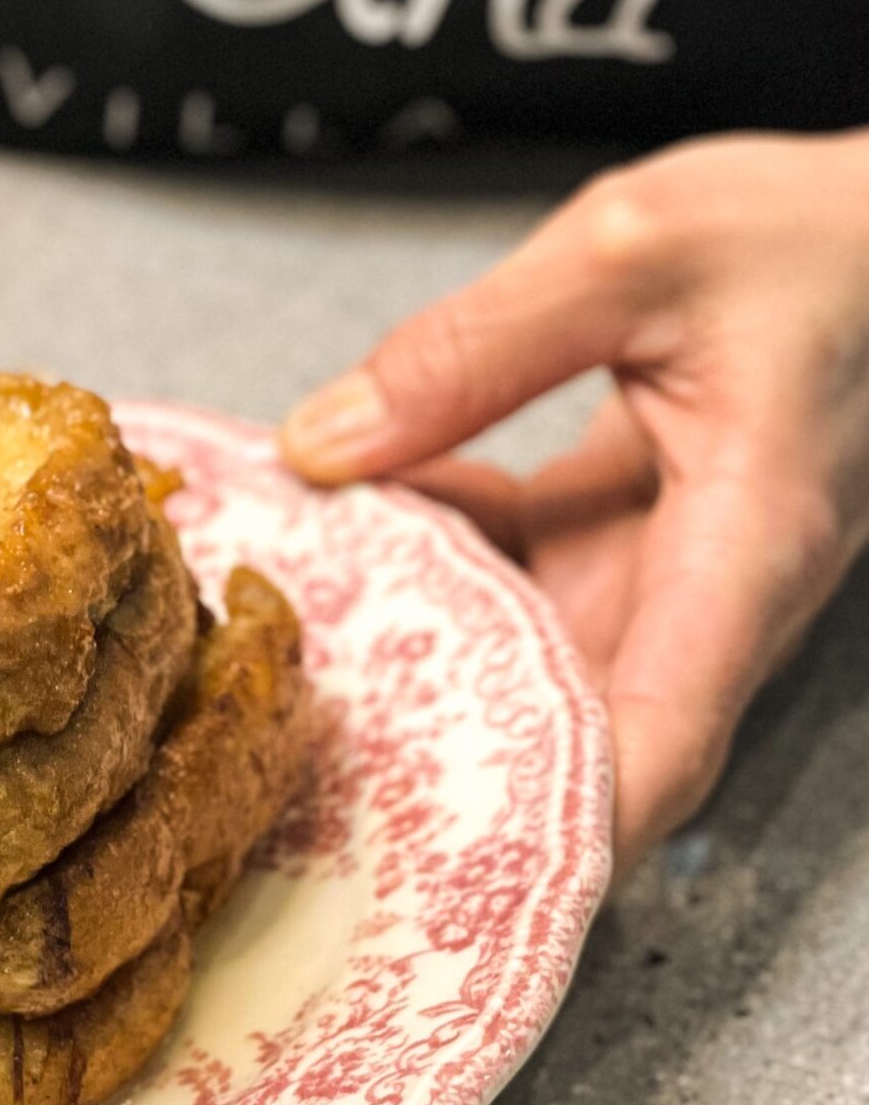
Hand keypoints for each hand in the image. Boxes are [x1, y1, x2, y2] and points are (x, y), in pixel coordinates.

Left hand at [278, 132, 868, 870]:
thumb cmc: (827, 235)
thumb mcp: (635, 248)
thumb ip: (472, 351)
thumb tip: (324, 444)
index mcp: (746, 548)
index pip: (659, 742)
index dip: (558, 829)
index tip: (441, 869)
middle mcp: (708, 592)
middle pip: (565, 730)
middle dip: (437, 756)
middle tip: (293, 752)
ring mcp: (667, 575)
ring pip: (523, 659)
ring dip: (415, 648)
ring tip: (290, 623)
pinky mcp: (633, 540)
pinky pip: (518, 581)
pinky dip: (438, 559)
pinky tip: (362, 509)